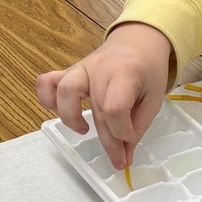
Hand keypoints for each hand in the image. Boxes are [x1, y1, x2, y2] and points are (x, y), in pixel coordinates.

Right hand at [36, 23, 171, 169]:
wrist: (138, 42)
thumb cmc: (148, 70)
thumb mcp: (154, 98)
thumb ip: (138, 126)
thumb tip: (124, 154)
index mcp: (126, 72)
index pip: (116, 108)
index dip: (123, 132)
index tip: (130, 141)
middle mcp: (100, 68)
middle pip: (97, 110)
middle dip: (108, 141)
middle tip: (118, 159)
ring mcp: (82, 67)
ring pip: (64, 91)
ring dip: (71, 118)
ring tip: (84, 130)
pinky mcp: (70, 70)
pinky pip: (47, 82)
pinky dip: (48, 100)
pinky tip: (61, 112)